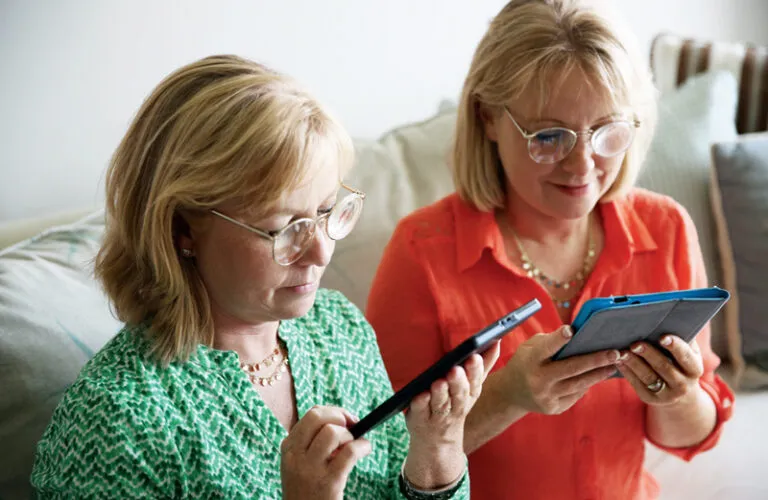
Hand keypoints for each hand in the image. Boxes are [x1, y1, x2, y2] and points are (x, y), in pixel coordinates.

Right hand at [281, 406, 370, 499]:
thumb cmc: (306, 490)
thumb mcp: (298, 464)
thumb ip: (311, 443)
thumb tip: (342, 421)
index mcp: (288, 447)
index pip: (311, 414)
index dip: (333, 412)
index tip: (345, 420)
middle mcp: (295, 456)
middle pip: (319, 417)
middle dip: (340, 416)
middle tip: (352, 426)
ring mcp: (310, 469)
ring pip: (332, 432)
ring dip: (349, 435)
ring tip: (353, 445)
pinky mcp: (328, 482)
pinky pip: (349, 452)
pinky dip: (362, 446)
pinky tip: (365, 449)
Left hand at [404, 342, 499, 488]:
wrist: (438, 440)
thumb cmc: (455, 403)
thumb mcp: (472, 386)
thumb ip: (484, 363)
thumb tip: (496, 340)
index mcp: (469, 394)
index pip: (474, 381)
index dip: (474, 370)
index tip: (473, 356)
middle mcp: (456, 406)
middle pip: (458, 394)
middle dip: (458, 382)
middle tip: (455, 369)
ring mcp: (438, 414)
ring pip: (441, 403)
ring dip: (440, 393)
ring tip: (439, 382)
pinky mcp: (420, 419)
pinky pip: (421, 411)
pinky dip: (421, 404)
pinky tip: (420, 395)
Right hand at [500, 325, 620, 414]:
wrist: (510, 393)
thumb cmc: (525, 363)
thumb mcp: (529, 348)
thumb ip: (550, 341)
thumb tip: (578, 336)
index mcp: (530, 360)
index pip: (546, 348)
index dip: (558, 339)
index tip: (571, 330)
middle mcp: (538, 379)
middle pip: (571, 368)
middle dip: (595, 360)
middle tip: (615, 353)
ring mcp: (546, 396)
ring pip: (578, 384)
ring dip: (598, 374)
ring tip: (614, 365)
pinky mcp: (554, 408)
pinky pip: (575, 395)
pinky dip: (587, 384)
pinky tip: (598, 376)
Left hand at [616, 334, 703, 405]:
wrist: (679, 393)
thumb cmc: (680, 362)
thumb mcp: (687, 353)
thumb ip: (682, 337)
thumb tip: (671, 315)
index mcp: (694, 369)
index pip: (685, 357)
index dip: (675, 346)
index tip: (662, 337)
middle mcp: (684, 384)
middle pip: (664, 367)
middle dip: (648, 354)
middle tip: (635, 343)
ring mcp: (667, 394)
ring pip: (648, 376)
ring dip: (633, 363)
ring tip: (622, 351)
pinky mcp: (651, 399)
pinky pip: (637, 384)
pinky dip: (627, 371)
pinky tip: (618, 361)